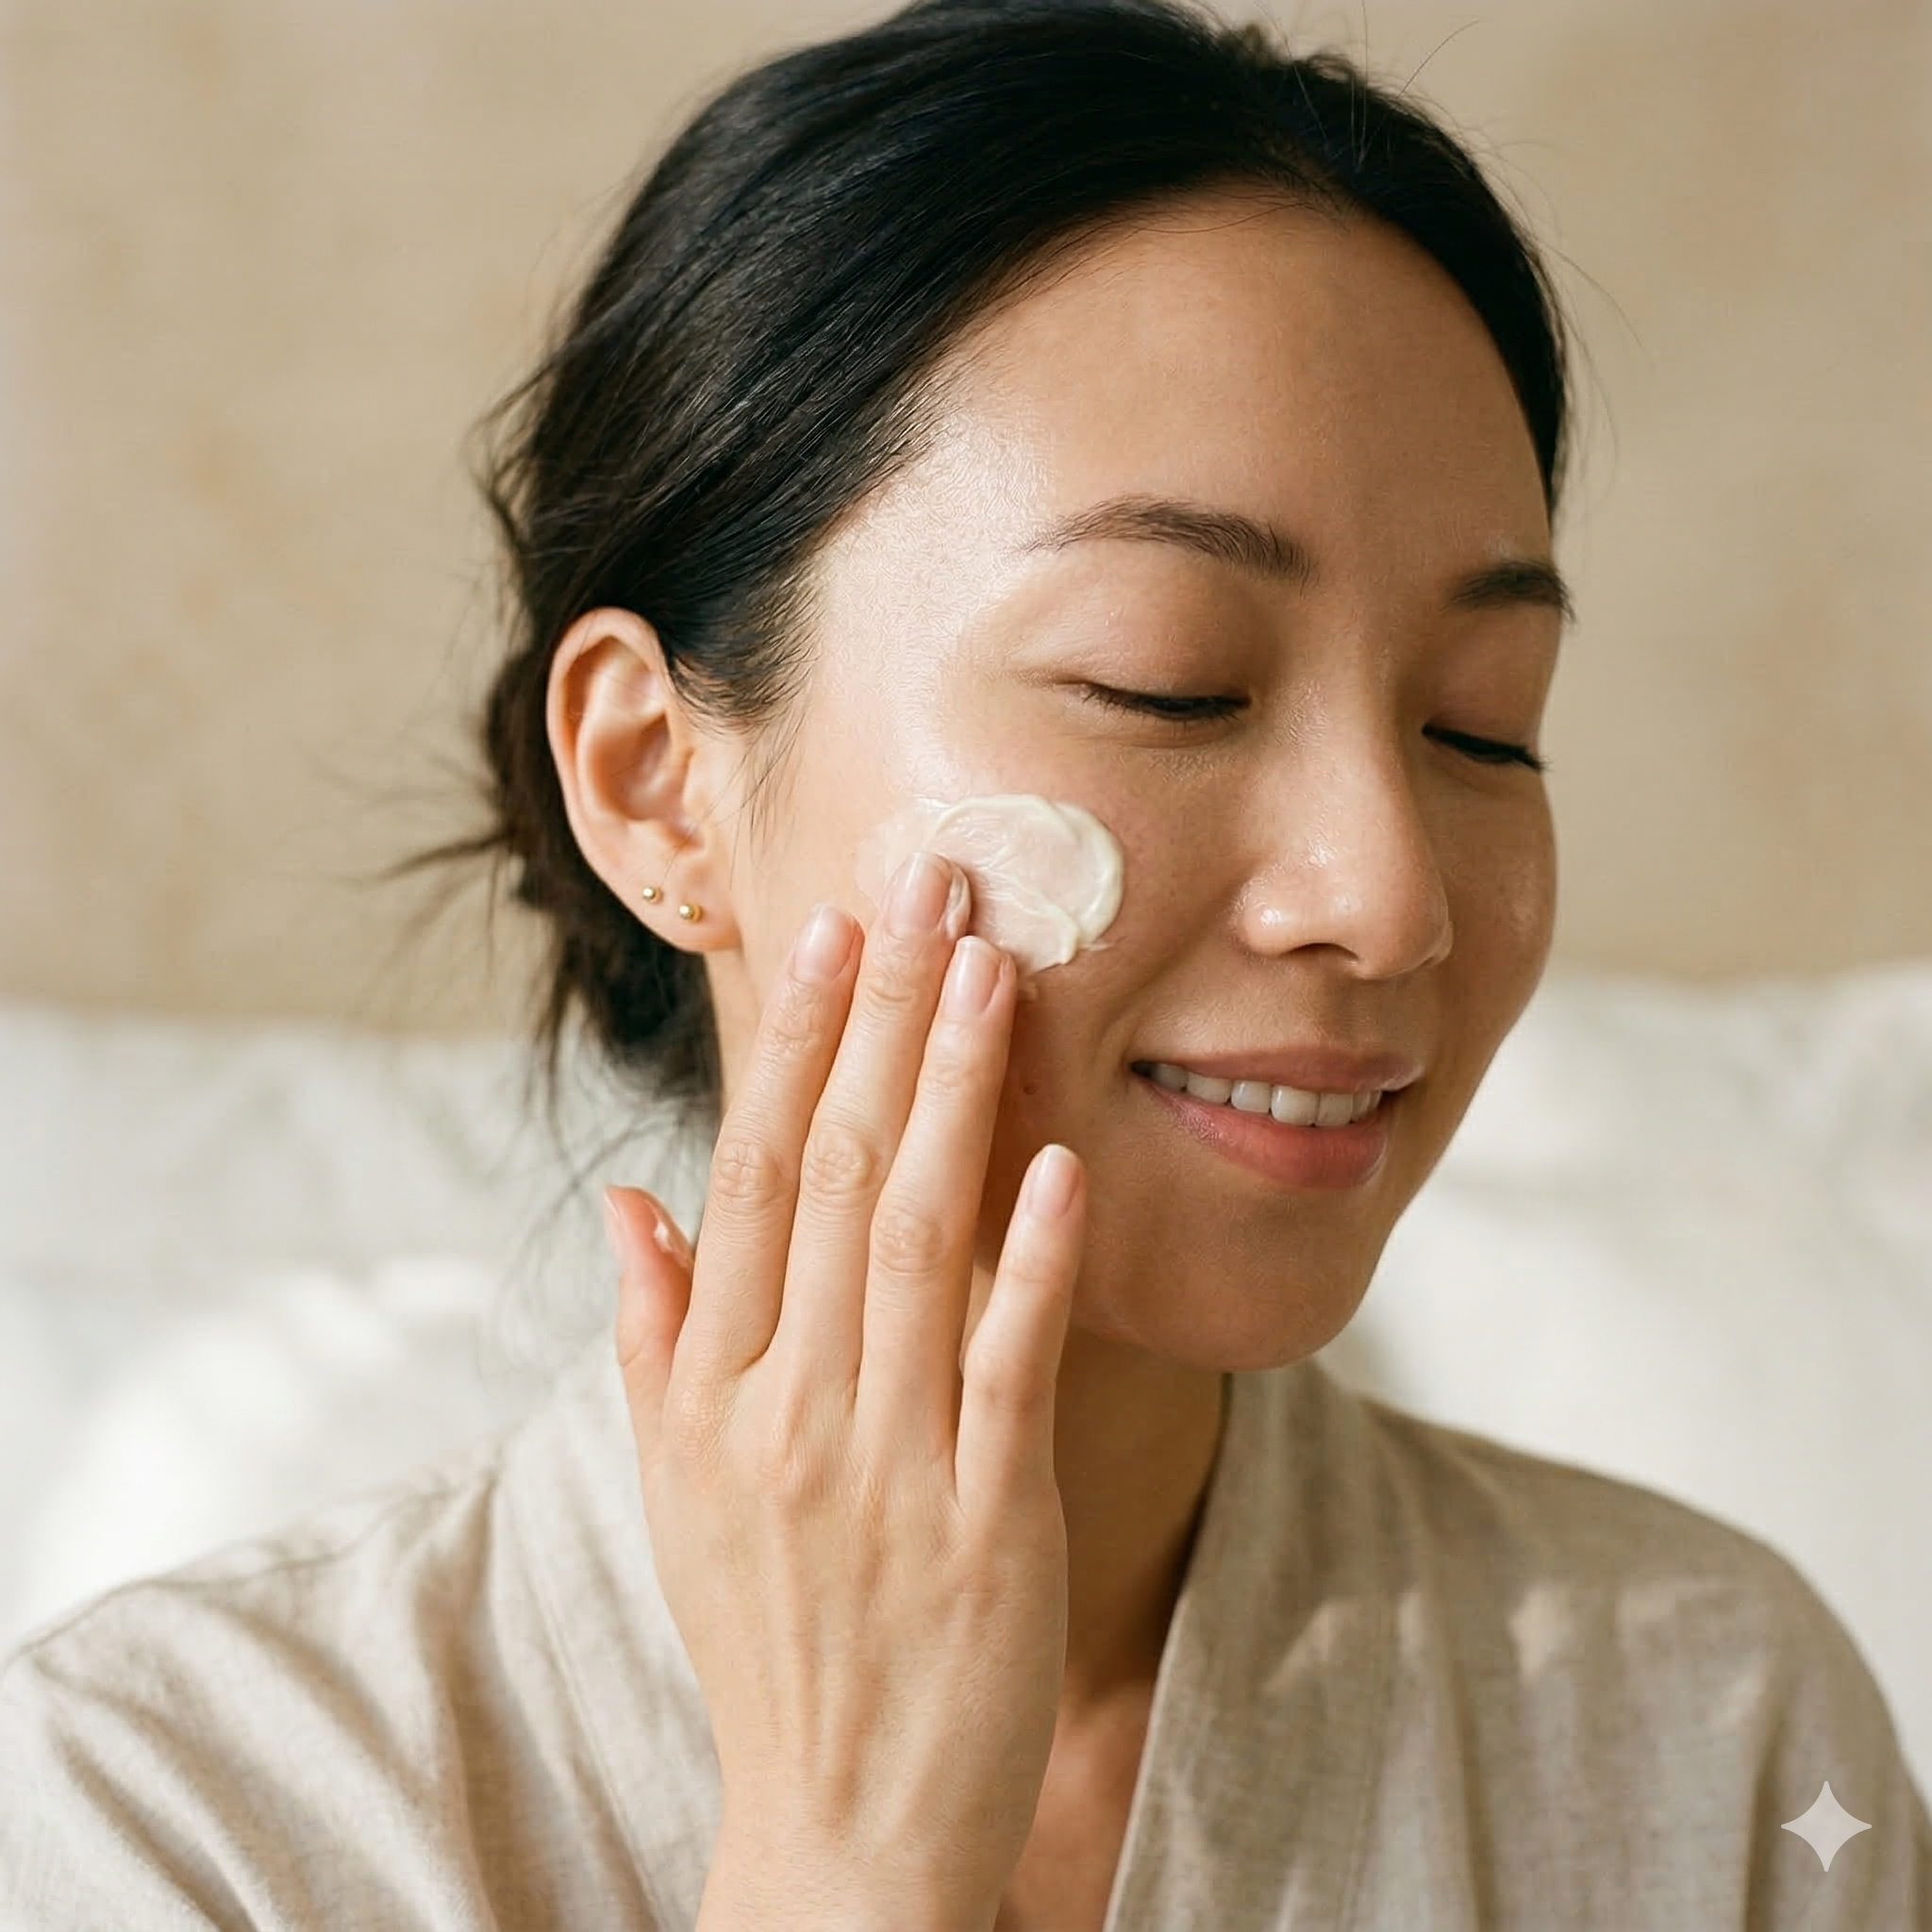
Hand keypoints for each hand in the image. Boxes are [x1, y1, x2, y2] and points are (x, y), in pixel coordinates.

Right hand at [603, 849, 1086, 1931]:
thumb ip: (652, 1337)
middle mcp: (787, 1406)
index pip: (750, 1175)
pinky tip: (1061, 1155)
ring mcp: (888, 1458)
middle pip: (836, 1171)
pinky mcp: (990, 1514)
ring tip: (991, 967)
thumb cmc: (766, 1636)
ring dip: (956, 1092)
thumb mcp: (675, 1491)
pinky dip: (1034, 1255)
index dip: (796, 1045)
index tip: (833, 932)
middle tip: (931, 887)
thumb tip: (629, 1199)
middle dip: (884, 1018)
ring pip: (919, 1235)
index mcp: (710, 1389)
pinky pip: (1010, 1359)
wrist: (843, 1824)